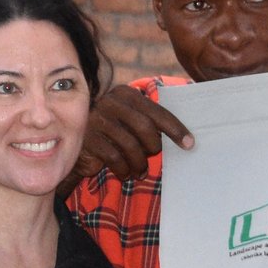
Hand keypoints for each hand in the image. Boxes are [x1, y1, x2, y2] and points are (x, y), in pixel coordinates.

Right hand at [74, 84, 190, 180]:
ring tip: (139, 171)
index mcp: (126, 93)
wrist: (77, 145)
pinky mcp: (88, 138)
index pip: (156, 111)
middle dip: (153, 147)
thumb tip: (186, 138)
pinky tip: (124, 173)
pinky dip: (124, 169)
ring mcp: (97, 119)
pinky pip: (115, 158)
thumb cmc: (114, 135)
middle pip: (145, 128)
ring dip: (139, 163)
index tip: (189, 144)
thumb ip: (151, 123)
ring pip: (130, 146)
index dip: (175, 129)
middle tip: (151, 156)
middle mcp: (110, 102)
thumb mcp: (132, 122)